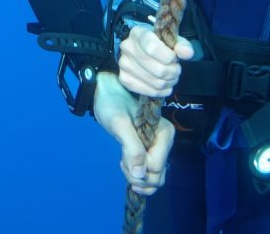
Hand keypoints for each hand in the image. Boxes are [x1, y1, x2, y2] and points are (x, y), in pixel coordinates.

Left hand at [93, 72, 174, 195]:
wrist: (107, 93)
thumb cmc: (112, 104)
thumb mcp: (119, 124)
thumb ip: (132, 148)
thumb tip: (141, 175)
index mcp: (165, 134)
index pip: (157, 166)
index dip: (140, 168)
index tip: (123, 158)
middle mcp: (165, 143)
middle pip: (158, 175)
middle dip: (139, 177)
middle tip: (122, 163)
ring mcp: (158, 148)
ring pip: (155, 177)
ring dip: (138, 178)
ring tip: (123, 163)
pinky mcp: (149, 150)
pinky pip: (149, 172)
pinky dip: (138, 174)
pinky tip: (126, 163)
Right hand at [119, 25, 194, 96]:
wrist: (140, 50)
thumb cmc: (158, 44)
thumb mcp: (171, 40)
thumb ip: (181, 45)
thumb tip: (187, 53)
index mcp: (138, 34)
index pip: (153, 49)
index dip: (169, 57)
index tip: (174, 58)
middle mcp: (127, 48)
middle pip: (158, 70)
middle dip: (174, 72)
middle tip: (176, 69)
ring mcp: (123, 64)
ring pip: (156, 83)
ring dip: (169, 82)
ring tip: (170, 77)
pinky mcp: (124, 78)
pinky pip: (148, 91)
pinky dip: (161, 91)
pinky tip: (163, 86)